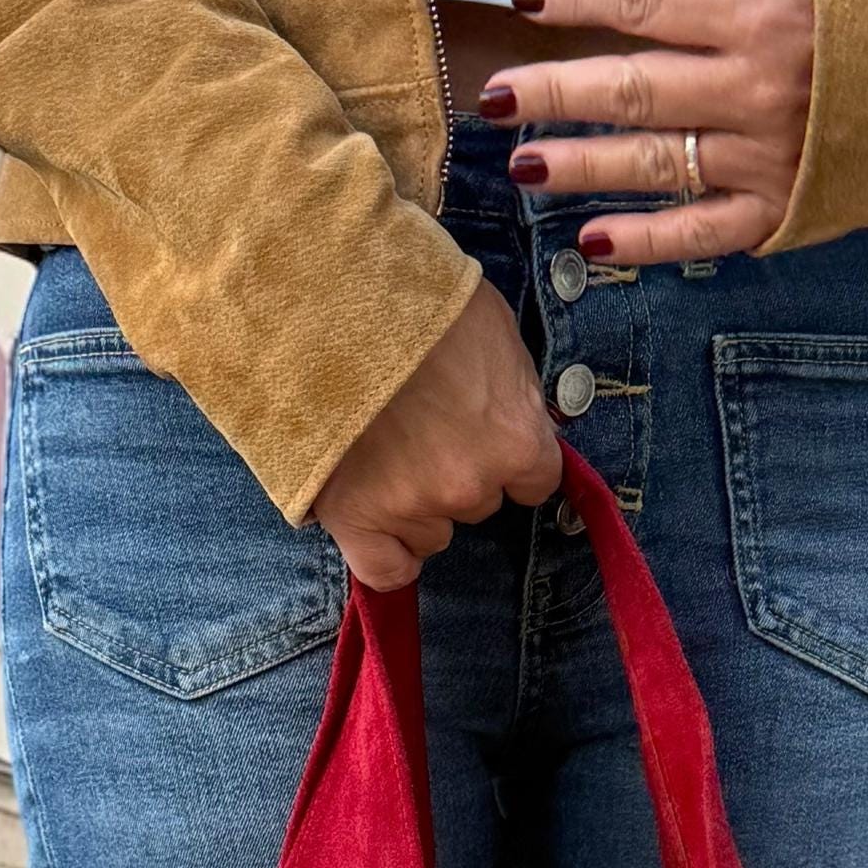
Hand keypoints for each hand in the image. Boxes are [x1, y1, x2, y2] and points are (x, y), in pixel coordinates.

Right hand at [315, 282, 562, 590]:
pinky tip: (378, 525)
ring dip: (416, 504)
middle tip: (420, 423)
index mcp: (516, 438)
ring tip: (383, 448)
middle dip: (457, 471)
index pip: (536, 481)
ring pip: (432, 533)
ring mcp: (413, 507)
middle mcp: (471, 485)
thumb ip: (511, 391)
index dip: (508, 456)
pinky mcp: (357, 520)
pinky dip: (386, 553)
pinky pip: (385, 570)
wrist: (331, 298)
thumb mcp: (492, 329)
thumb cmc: (416, 298)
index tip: (484, 435)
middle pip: (479, 503)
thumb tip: (514, 418)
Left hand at [486, 0, 813, 263]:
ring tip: (523, 164)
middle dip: (557, 92)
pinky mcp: (774, 211)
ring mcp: (760, 157)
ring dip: (582, 167)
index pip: (647, 2)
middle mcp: (751, 89)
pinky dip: (644, 239)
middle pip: (634, 88)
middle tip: (494, 97)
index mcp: (755, 16)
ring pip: (653, 163)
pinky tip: (590, 239)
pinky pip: (698, 231)